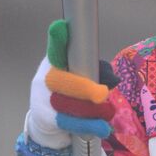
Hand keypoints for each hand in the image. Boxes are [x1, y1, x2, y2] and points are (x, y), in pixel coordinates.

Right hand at [26, 19, 117, 147]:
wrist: (46, 120)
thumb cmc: (69, 91)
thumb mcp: (79, 76)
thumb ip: (95, 71)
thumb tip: (112, 79)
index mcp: (54, 63)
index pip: (56, 51)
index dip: (57, 41)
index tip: (60, 27)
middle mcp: (45, 79)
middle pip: (64, 82)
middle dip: (84, 88)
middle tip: (102, 93)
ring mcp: (43, 99)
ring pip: (67, 104)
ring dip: (91, 110)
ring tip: (108, 112)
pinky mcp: (47, 119)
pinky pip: (69, 122)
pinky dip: (89, 126)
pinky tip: (102, 128)